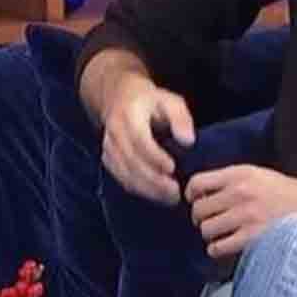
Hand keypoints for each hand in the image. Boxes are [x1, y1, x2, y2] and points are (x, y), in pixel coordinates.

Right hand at [101, 75, 195, 204]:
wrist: (120, 99)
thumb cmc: (151, 101)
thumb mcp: (170, 101)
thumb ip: (181, 119)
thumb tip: (188, 141)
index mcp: (130, 115)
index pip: (139, 140)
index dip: (154, 157)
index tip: (172, 168)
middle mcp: (115, 132)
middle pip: (131, 161)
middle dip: (153, 180)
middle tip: (175, 191)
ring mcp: (108, 147)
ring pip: (124, 173)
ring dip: (147, 189)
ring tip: (170, 197)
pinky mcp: (108, 158)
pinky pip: (121, 178)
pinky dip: (138, 189)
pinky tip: (156, 195)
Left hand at [185, 165, 296, 257]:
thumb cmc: (284, 192)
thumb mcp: (257, 174)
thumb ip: (230, 180)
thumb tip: (200, 193)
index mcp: (239, 173)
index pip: (197, 183)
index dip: (192, 195)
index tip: (197, 201)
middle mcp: (240, 192)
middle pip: (198, 209)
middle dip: (201, 217)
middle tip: (213, 220)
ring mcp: (245, 215)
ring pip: (205, 229)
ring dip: (210, 234)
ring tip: (223, 233)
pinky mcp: (251, 237)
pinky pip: (217, 247)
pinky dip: (217, 249)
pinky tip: (228, 244)